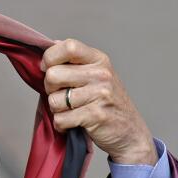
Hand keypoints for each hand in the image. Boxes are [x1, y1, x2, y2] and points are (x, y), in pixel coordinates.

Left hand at [41, 39, 157, 164]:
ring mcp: (99, 94)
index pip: (68, 46)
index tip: (47, 68)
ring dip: (57, 110)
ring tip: (71, 111)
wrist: (130, 132)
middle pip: (53, 75)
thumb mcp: (97, 75)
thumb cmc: (108, 104)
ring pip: (54, 100)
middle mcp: (100, 74)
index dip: (50, 58)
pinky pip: (61, 119)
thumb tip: (52, 45)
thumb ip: (76, 61)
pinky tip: (72, 124)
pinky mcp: (95, 115)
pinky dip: (61, 125)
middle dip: (50, 89)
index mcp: (99, 60)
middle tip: (62, 96)